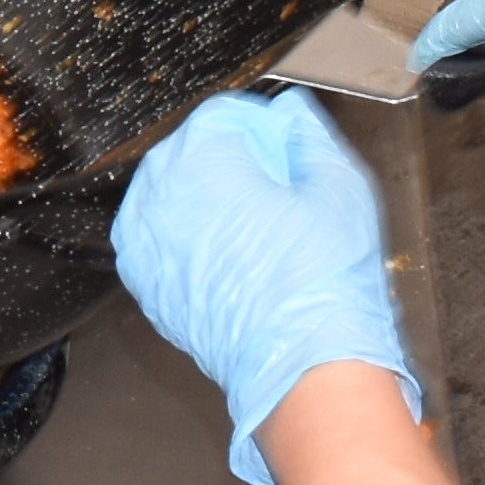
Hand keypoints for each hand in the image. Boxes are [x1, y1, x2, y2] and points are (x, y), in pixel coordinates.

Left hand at [111, 91, 414, 484]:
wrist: (303, 368)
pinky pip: (164, 240)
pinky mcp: (147, 286)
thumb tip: (293, 116)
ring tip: (258, 228)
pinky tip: (234, 258)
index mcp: (200, 160)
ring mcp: (146, 244)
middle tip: (280, 191)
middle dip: (231, 162)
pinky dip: (190, 239)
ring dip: (207, 199)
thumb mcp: (339, 187)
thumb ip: (310, 136)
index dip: (263, 129)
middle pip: (190, 152)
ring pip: (173, 196)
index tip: (287, 151)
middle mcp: (159, 196)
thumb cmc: (322, 282)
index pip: (222, 116)